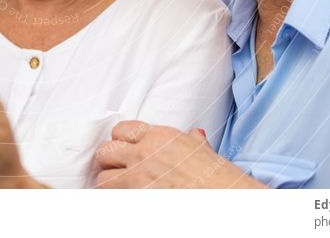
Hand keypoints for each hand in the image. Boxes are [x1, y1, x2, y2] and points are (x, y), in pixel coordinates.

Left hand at [95, 121, 265, 188]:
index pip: (120, 130)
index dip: (120, 141)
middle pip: (104, 152)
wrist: (227, 197)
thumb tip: (195, 135)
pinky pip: (114, 199)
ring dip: (109, 184)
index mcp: (159, 137)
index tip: (125, 150)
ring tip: (120, 188)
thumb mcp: (203, 151)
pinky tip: (127, 200)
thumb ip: (192, 141)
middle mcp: (144, 154)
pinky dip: (117, 200)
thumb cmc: (218, 177)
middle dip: (108, 161)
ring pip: (103, 179)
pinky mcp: (137, 200)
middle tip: (118, 169)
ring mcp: (138, 179)